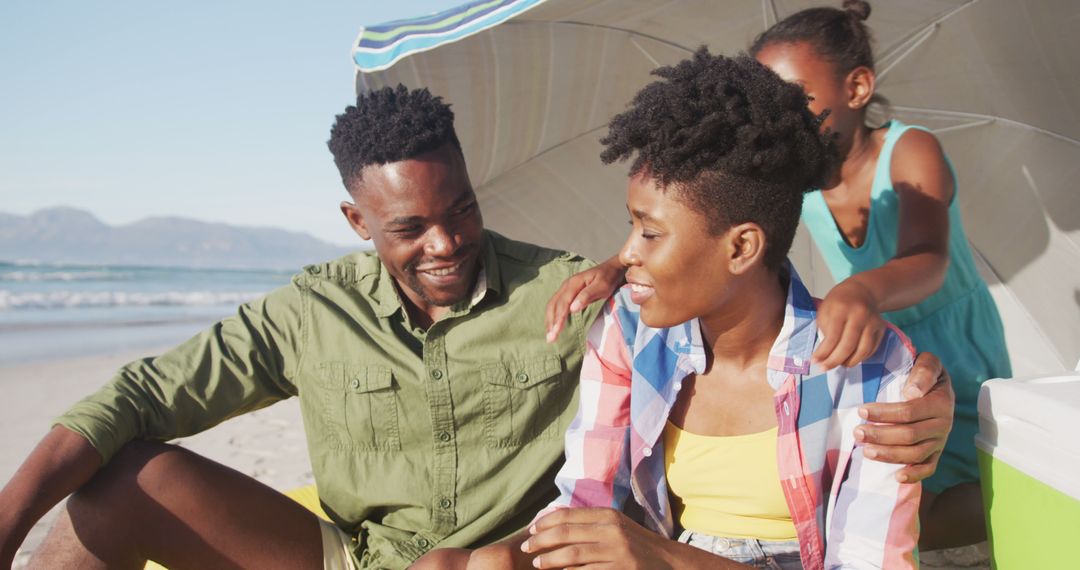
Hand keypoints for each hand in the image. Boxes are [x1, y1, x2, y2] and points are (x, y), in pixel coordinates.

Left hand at [522, 508, 674, 569]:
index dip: (546, 522)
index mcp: (608, 516)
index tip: (531, 530)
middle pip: (566, 533)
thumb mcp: (615, 524)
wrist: (667, 562)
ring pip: (573, 554)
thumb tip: (553, 512)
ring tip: (537, 563)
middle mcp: (611, 530)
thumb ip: (587, 519)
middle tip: (526, 547)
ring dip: (550, 559)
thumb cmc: (636, 543)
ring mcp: (616, 551)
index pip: (568, 515)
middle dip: (542, 540)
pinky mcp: (620, 569)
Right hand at [545, 255, 625, 342]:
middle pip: (554, 305)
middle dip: (551, 322)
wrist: (611, 268)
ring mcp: (566, 288)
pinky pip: (556, 305)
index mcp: (573, 283)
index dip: (559, 318)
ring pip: (552, 305)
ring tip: (549, 335)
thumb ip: (587, 296)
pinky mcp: (568, 293)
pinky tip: (553, 325)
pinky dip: (552, 316)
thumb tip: (572, 309)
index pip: (563, 303)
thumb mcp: (602, 287)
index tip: (556, 332)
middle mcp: (566, 285)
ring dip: (549, 320)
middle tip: (550, 339)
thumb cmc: (608, 278)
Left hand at [813, 279, 886, 368]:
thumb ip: (825, 331)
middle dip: (834, 360)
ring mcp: (873, 321)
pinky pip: (871, 349)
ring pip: (863, 350)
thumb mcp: (825, 311)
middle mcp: (860, 314)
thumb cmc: (838, 303)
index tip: (815, 361)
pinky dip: (860, 357)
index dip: (824, 352)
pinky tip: (850, 359)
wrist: (861, 291)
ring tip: (838, 364)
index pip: (833, 336)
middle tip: (824, 368)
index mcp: (841, 308)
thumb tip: (823, 355)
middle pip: (848, 345)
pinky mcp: (881, 327)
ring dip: (849, 361)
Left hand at [856, 352, 953, 482]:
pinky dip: (915, 475)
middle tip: (857, 433)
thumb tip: (912, 392)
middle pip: (909, 435)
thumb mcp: (929, 362)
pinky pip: (929, 467)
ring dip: (889, 455)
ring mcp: (940, 441)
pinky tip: (897, 477)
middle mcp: (943, 424)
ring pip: (915, 453)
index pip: (909, 412)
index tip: (862, 411)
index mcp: (940, 402)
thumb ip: (924, 370)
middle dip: (881, 435)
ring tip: (866, 451)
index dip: (884, 413)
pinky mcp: (936, 452)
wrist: (940, 387)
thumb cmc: (926, 374)